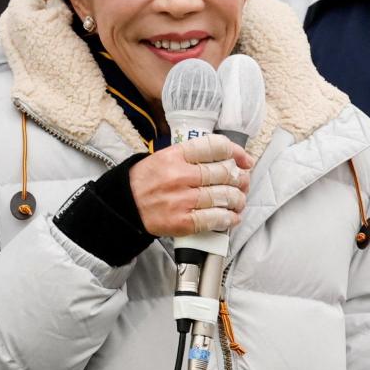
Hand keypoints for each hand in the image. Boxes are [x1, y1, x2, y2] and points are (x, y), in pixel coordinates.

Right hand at [130, 133, 252, 236]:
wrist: (124, 205)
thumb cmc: (147, 180)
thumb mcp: (165, 156)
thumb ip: (194, 155)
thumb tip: (229, 159)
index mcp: (176, 155)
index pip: (215, 147)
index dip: (236, 153)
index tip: (244, 160)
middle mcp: (180, 175)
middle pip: (224, 173)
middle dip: (240, 179)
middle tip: (243, 182)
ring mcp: (181, 200)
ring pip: (224, 196)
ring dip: (238, 199)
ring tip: (238, 200)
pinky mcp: (182, 222)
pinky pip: (214, 219)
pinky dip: (228, 218)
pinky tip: (231, 217)